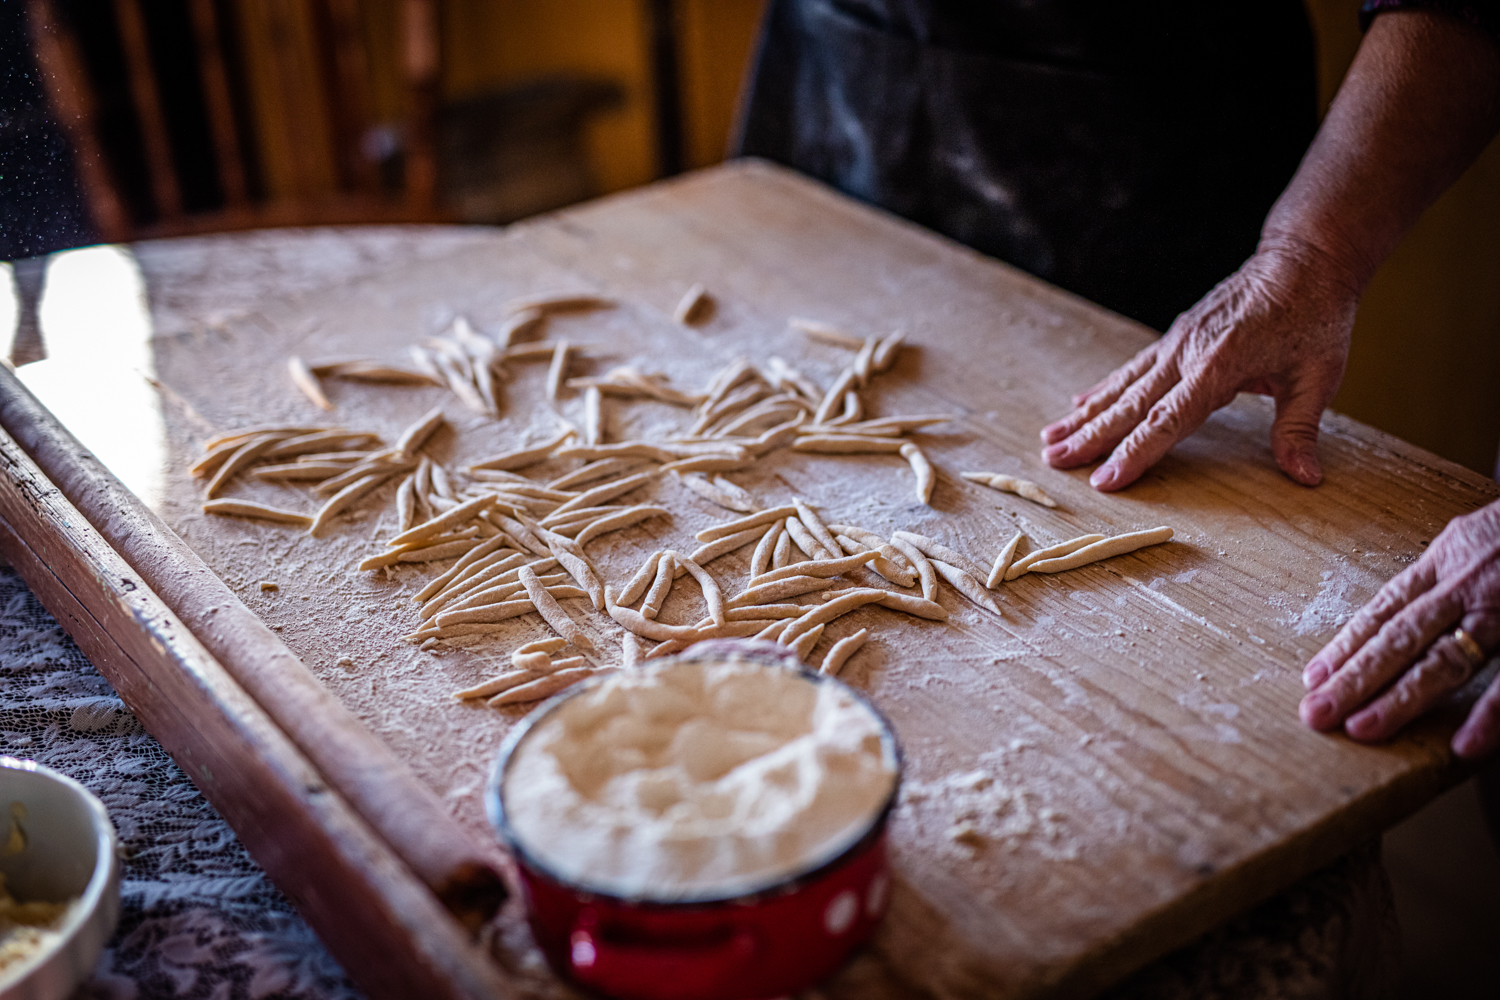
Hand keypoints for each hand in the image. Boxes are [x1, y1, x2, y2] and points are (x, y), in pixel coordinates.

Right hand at [1039, 239, 1356, 490]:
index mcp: (1219, 365)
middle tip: (1053, 461)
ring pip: (1121, 386)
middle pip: (1130, 404)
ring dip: (1083, 414)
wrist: (1303, 257)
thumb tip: (1305, 476)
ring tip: (1049, 438)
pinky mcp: (1176, 336)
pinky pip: (1132, 368)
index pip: (1168, 420)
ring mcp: (1176, 343)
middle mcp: (1186, 353)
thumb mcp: (1319, 374)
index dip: (1135, 453)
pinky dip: (1103, 388)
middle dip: (1089, 436)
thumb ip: (1300, 427)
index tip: (1104, 481)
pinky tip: (1079, 401)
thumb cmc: (1316, 314)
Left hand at [1301, 499, 1499, 758]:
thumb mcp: (1476, 539)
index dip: (1346, 645)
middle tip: (1316, 714)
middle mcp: (1465, 586)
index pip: (1383, 609)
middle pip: (1399, 638)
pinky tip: (1464, 745)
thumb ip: (1445, 573)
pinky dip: (1490, 714)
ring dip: (1400, 699)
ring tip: (1362, 730)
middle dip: (1354, 679)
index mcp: (1445, 562)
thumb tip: (1406, 610)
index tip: (1313, 678)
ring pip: (1443, 658)